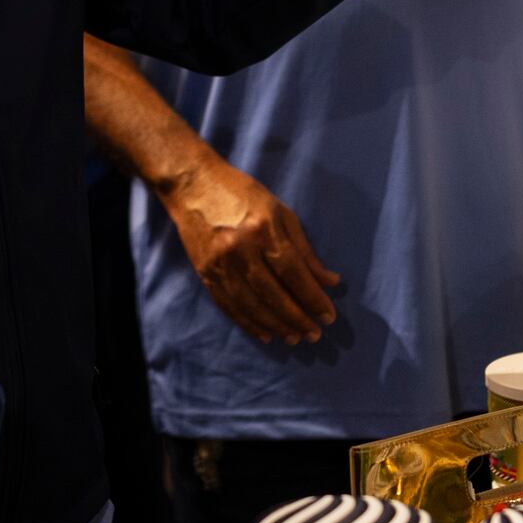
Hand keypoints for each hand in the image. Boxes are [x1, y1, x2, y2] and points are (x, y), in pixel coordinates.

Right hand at [155, 154, 339, 343]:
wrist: (193, 185)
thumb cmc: (242, 194)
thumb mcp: (280, 212)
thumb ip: (304, 249)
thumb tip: (329, 281)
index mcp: (263, 229)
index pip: (293, 272)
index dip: (313, 297)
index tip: (329, 316)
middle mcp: (240, 249)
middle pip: (273, 294)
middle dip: (297, 318)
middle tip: (315, 334)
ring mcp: (220, 264)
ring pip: (252, 305)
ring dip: (276, 326)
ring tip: (295, 337)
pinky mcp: (205, 273)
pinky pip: (229, 306)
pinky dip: (249, 323)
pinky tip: (265, 334)